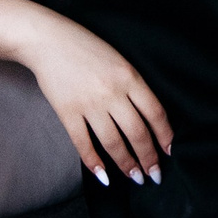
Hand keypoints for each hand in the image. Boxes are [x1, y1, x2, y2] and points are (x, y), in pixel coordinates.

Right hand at [19, 13, 170, 186]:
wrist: (48, 39)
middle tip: (154, 175)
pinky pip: (83, 144)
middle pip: (137, 133)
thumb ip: (133, 85)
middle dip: (148, 158)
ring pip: (113, 143)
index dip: (165, 137)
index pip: (155, 113)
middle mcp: (112, 92)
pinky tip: (103, 176)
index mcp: (129, 76)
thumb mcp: (118, 59)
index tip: (169, 153)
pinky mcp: (68, 112)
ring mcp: (89, 104)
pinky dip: (94, 163)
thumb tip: (148, 118)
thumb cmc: (85, 47)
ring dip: (126, 164)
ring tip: (134, 178)